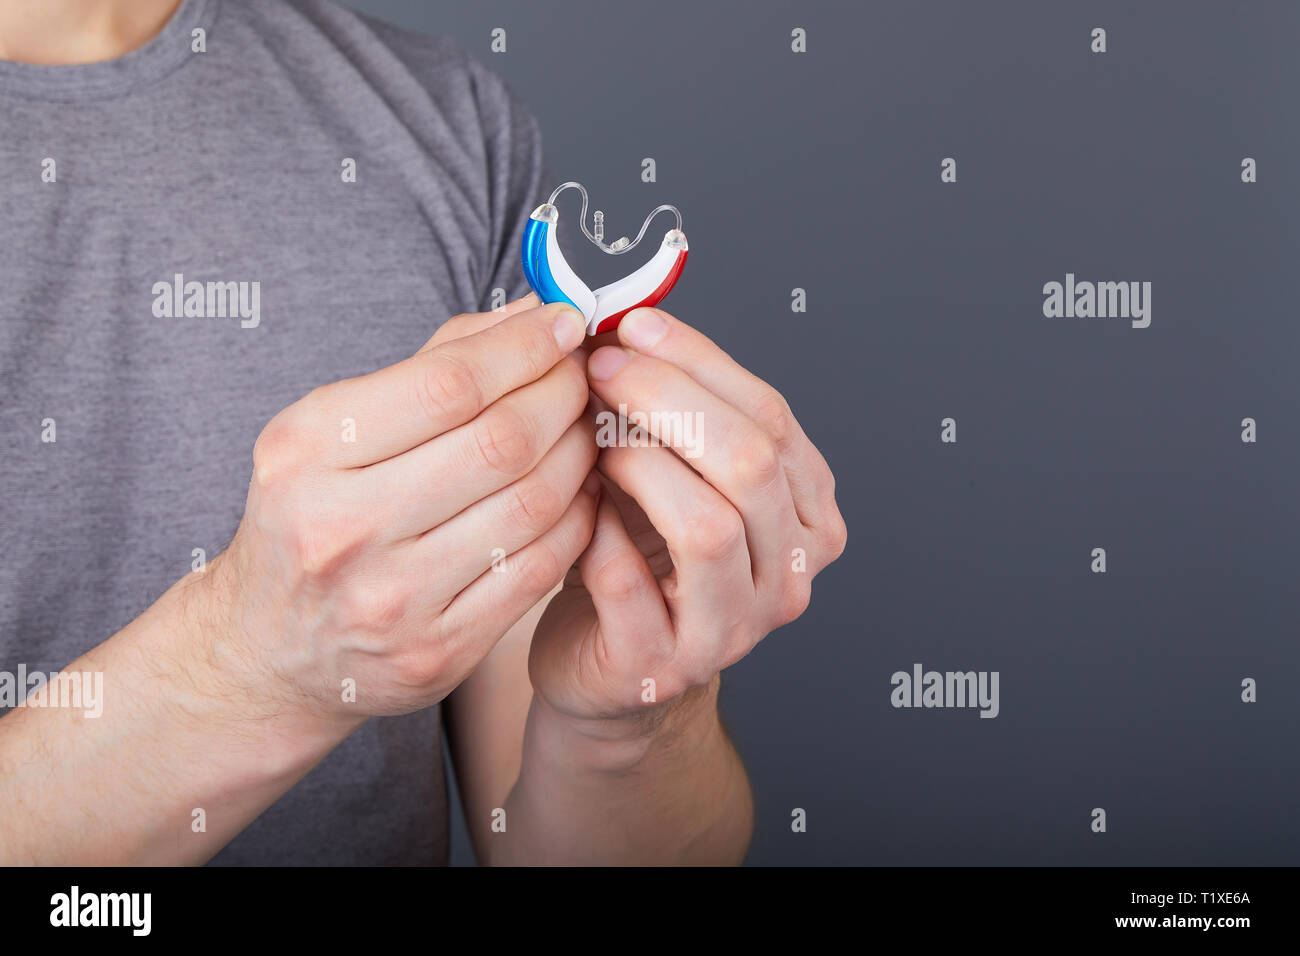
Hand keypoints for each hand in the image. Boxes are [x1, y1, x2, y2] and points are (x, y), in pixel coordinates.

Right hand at [203, 296, 598, 722]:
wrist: (272, 647)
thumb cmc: (313, 516)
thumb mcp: (332, 429)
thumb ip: (433, 365)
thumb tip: (530, 312)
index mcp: (307, 452)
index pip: (447, 384)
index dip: (524, 347)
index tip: (564, 324)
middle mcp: (342, 527)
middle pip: (500, 442)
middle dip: (562, 394)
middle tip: (583, 376)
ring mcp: (392, 598)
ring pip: (533, 503)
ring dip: (578, 453)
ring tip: (583, 427)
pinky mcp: (438, 649)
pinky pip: (541, 568)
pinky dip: (577, 518)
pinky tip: (578, 491)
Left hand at [527, 306, 846, 728]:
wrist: (606, 657)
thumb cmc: (641, 555)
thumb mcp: (678, 474)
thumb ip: (679, 410)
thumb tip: (633, 322)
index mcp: (806, 516)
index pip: (772, 419)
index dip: (700, 361)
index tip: (635, 325)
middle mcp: (787, 576)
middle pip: (750, 465)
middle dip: (668, 400)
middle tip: (602, 370)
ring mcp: (732, 630)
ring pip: (709, 527)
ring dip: (639, 463)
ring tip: (592, 438)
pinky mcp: (662, 666)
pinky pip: (631, 585)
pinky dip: (597, 533)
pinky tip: (578, 505)